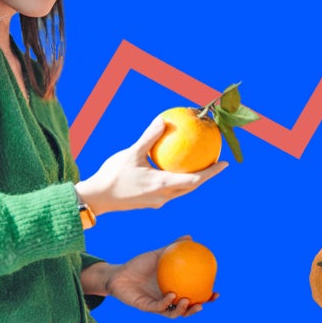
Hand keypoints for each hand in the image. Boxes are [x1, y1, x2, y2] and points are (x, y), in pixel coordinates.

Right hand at [75, 115, 226, 215]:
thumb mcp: (132, 153)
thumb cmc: (113, 175)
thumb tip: (163, 120)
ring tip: (197, 166)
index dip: (211, 172)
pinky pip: (169, 191)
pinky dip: (176, 181)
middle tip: (216, 163)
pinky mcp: (148, 202)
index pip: (195, 180)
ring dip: (192, 180)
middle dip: (205, 176)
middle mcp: (163, 196)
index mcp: (163, 185)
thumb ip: (149, 138)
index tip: (225, 163)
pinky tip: (171, 170)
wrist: (96, 199)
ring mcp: (156, 201)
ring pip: (180, 191)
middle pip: (191, 187)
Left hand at [105, 236, 218, 318]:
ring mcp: (156, 306)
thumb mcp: (156, 255)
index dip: (205, 298)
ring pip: (173, 313)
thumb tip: (190, 237)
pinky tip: (172, 295)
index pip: (192, 296)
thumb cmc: (138, 265)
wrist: (119, 274)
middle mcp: (166, 301)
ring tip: (188, 300)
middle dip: (196, 309)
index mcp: (172, 290)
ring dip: (182, 310)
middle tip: (204, 303)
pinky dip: (166, 303)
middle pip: (185, 310)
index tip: (215, 293)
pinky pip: (158, 307)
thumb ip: (172, 248)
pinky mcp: (145, 307)